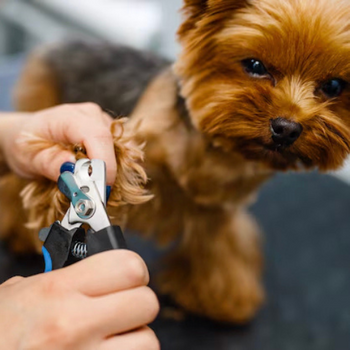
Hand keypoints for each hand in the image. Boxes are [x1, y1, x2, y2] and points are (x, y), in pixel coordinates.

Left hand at [0, 103, 116, 183]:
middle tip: (94, 196)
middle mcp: (91, 115)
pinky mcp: (109, 133)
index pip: (98, 136)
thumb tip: (75, 170)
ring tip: (90, 186)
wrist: (26, 136)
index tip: (101, 190)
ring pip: (120, 150)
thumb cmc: (25, 145)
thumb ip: (52, 164)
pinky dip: (110, 169)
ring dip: (109, 172)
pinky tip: (95, 177)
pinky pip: (119, 153)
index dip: (104, 164)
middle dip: (107, 173)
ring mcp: (103, 122)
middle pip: (112, 144)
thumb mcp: (29, 159)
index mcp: (69, 116)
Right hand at [0, 251, 158, 349]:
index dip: (134, 269)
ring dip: (137, 338)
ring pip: (148, 342)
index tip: (128, 275)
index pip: (127, 266)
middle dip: (139, 303)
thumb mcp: (16, 296)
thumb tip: (88, 272)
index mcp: (56, 291)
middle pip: (146, 302)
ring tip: (114, 338)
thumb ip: (58, 280)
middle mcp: (73, 325)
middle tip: (123, 307)